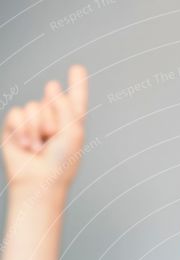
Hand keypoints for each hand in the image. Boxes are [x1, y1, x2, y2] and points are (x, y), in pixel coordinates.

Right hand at [2, 65, 87, 190]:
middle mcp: (53, 121)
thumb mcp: (73, 132)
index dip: (76, 84)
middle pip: (52, 97)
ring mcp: (33, 124)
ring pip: (33, 106)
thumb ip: (66, 105)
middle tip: (53, 138)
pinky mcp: (15, 128)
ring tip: (39, 147)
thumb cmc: (60, 164)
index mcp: (71, 125)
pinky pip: (17, 113)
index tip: (77, 69)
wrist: (39, 183)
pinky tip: (27, 146)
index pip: (74, 100)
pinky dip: (22, 130)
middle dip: (53, 116)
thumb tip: (52, 85)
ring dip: (37, 127)